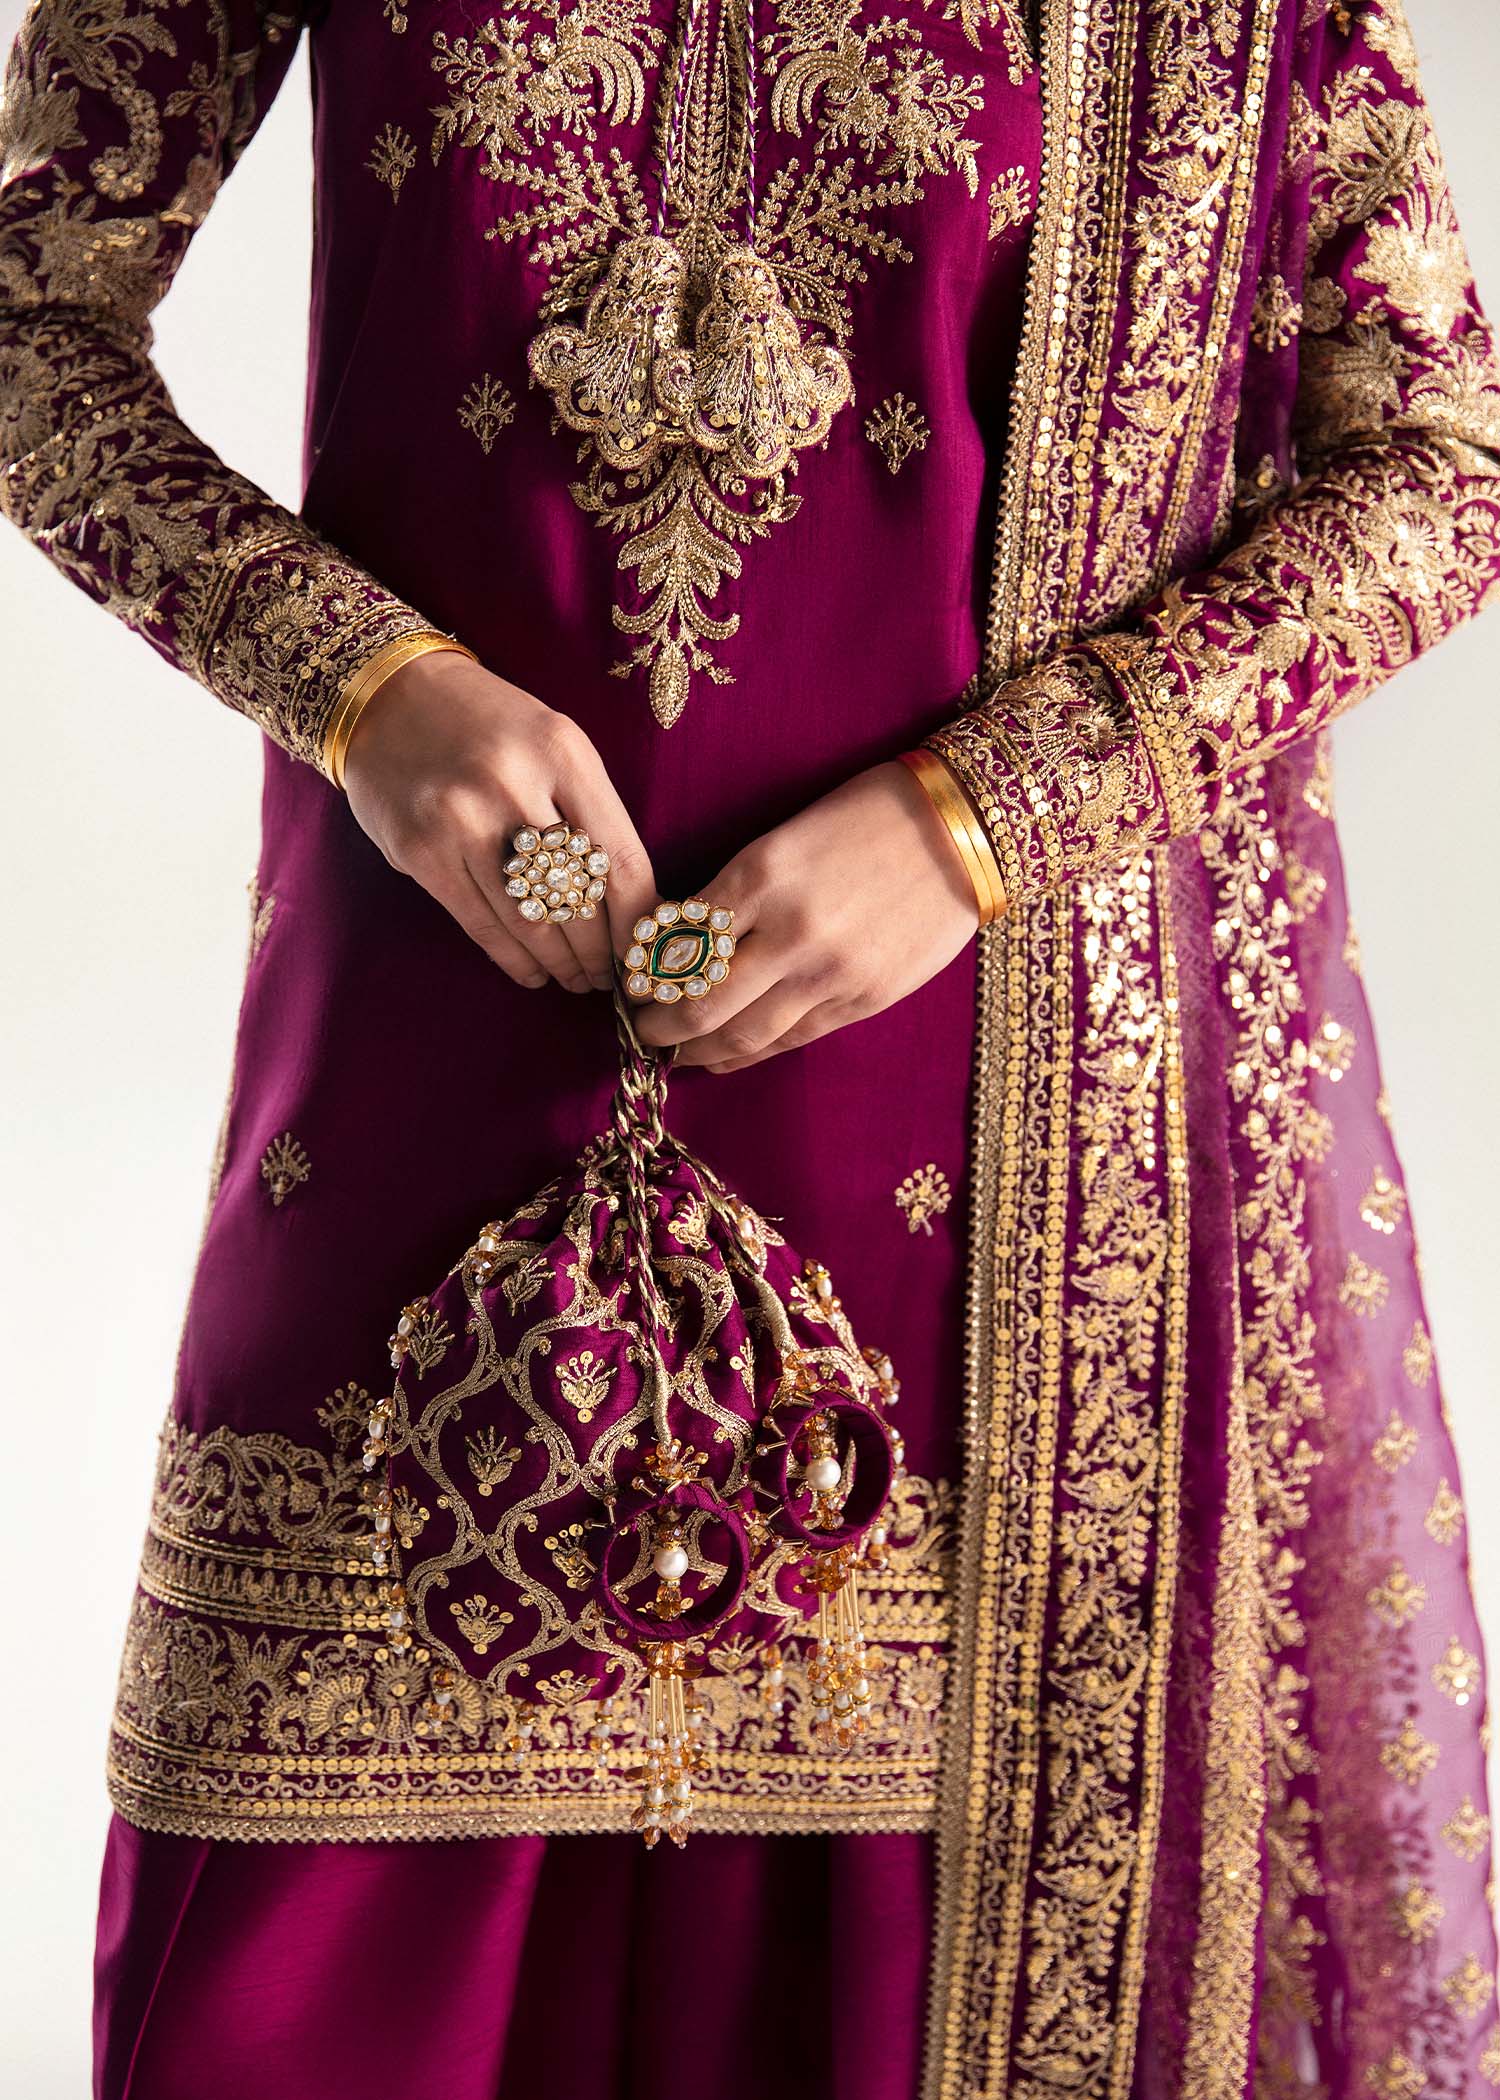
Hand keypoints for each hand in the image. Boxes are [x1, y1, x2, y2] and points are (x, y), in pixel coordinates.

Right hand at [343, 651, 655, 991]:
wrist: (391, 699)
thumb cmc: (491, 728)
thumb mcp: (555, 744)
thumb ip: (590, 812)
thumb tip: (627, 905)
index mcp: (562, 752)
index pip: (620, 859)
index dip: (638, 922)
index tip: (647, 952)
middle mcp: (512, 784)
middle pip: (577, 899)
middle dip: (601, 953)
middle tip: (613, 977)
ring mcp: (460, 819)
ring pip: (529, 921)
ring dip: (561, 964)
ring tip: (577, 980)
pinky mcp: (420, 851)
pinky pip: (480, 924)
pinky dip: (513, 959)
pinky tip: (533, 972)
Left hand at [631, 761, 980, 1070]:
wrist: (966, 830)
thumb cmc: (870, 816)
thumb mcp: (788, 835)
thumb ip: (737, 891)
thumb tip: (683, 943)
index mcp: (761, 874)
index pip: (676, 943)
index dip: (643, 973)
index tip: (629, 982)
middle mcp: (790, 930)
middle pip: (699, 1004)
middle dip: (658, 1024)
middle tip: (638, 1028)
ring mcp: (830, 973)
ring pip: (742, 1036)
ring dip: (697, 1051)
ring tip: (674, 1050)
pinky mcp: (864, 999)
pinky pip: (792, 1040)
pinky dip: (748, 1055)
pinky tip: (724, 1057)